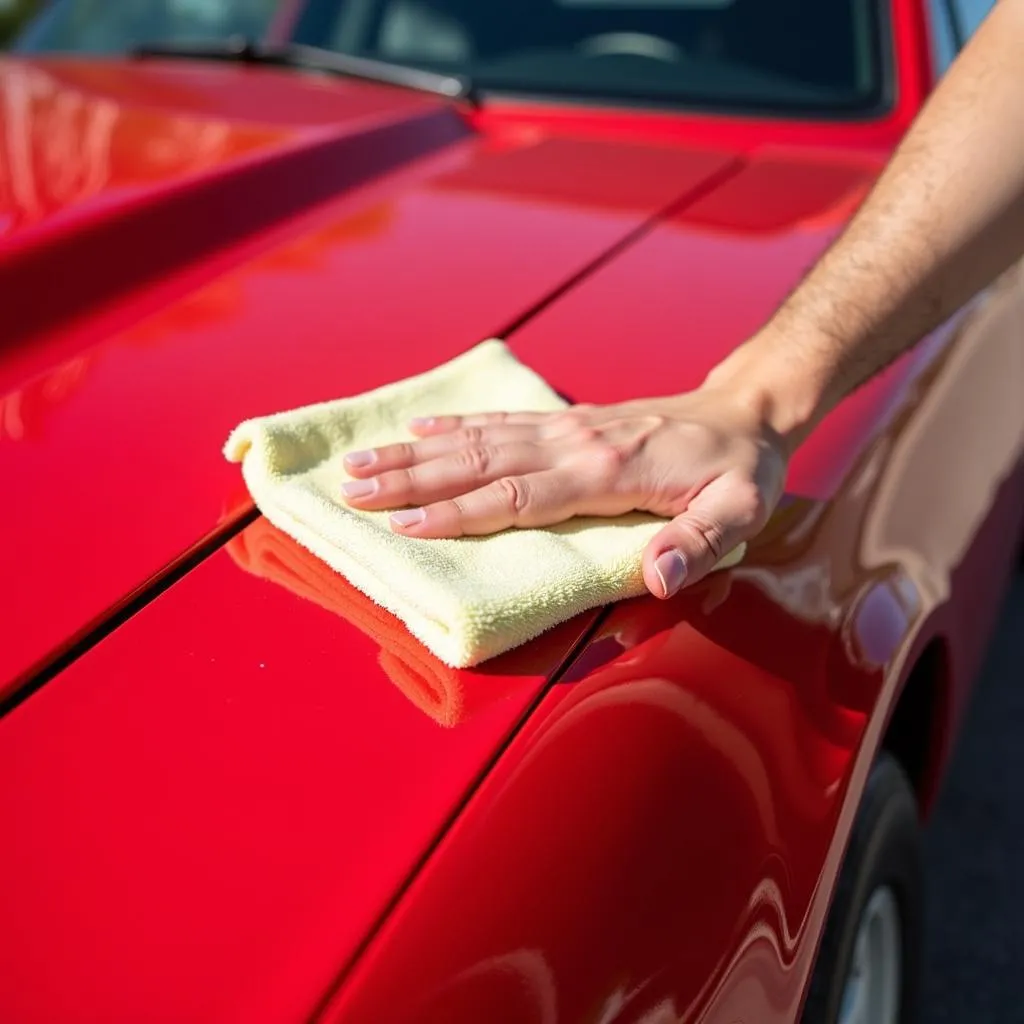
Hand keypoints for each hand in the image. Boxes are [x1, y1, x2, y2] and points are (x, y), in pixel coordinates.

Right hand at [340, 388, 788, 597]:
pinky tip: (419, 430)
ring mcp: (567, 429)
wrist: (745, 410)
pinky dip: (456, 425)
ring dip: (416, 453)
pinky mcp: (568, 422)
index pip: (519, 495)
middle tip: (352, 489)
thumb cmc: (741, 469)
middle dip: (412, 478)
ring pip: (478, 438)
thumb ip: (699, 543)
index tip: (406, 524)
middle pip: (479, 460)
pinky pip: (501, 419)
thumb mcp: (741, 512)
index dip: (462, 511)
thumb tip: (658, 578)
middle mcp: (575, 445)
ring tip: (361, 463)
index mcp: (607, 473)